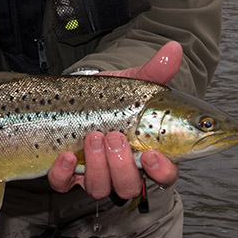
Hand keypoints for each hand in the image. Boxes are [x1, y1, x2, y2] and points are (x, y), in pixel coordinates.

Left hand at [48, 41, 181, 198]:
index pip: (164, 176)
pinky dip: (64, 174)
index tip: (152, 155)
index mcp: (148, 153)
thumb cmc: (113, 97)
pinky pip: (64, 184)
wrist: (80, 95)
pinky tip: (66, 155)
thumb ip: (155, 71)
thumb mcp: (134, 84)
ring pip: (99, 188)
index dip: (161, 172)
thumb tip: (174, 49)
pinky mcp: (67, 173)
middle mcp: (123, 170)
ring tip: (93, 137)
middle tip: (114, 137)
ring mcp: (94, 173)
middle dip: (121, 165)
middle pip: (129, 186)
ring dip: (97, 166)